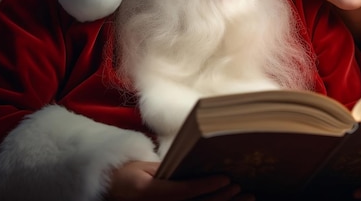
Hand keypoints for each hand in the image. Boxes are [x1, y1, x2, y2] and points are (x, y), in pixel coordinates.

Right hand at [105, 161, 253, 200]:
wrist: (115, 194)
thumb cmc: (130, 176)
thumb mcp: (146, 168)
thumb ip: (170, 169)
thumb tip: (199, 164)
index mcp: (148, 192)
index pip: (184, 191)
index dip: (207, 185)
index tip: (226, 178)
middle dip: (221, 198)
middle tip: (240, 187)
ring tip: (245, 198)